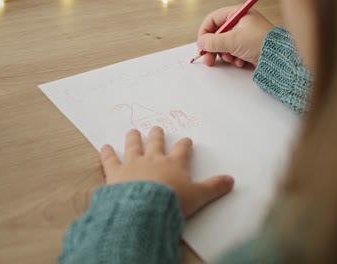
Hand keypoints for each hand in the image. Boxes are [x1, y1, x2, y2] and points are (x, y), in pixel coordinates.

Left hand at [99, 127, 234, 217]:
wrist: (146, 208)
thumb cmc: (173, 202)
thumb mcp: (199, 196)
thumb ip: (214, 187)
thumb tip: (232, 180)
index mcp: (173, 164)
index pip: (181, 151)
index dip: (184, 145)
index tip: (186, 140)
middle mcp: (153, 160)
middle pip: (156, 144)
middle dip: (157, 136)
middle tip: (157, 129)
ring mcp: (133, 165)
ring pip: (134, 147)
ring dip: (133, 139)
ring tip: (133, 131)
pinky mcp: (115, 174)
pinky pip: (110, 160)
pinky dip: (106, 153)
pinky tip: (104, 146)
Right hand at [197, 5, 273, 66]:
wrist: (280, 58)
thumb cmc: (261, 43)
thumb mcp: (233, 41)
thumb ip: (213, 41)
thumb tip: (201, 42)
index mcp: (238, 14)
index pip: (213, 19)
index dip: (205, 32)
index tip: (202, 44)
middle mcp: (241, 23)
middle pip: (218, 34)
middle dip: (214, 48)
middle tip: (209, 59)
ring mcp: (245, 35)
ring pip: (225, 45)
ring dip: (226, 54)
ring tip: (233, 59)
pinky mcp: (248, 47)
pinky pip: (234, 52)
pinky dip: (235, 58)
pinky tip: (241, 61)